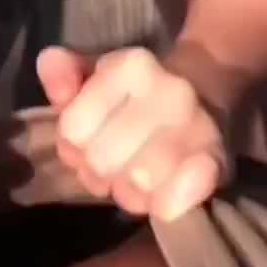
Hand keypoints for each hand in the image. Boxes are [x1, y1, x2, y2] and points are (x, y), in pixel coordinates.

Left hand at [37, 45, 230, 221]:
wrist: (203, 92)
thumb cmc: (133, 92)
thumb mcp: (93, 75)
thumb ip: (64, 74)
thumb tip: (49, 61)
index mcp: (132, 65)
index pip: (74, 129)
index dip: (72, 145)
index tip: (86, 142)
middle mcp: (169, 90)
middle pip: (101, 161)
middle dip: (97, 172)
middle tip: (110, 166)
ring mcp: (198, 126)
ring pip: (137, 184)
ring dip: (128, 192)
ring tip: (133, 180)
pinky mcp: (217, 163)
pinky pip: (170, 203)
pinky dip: (160, 205)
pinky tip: (161, 192)